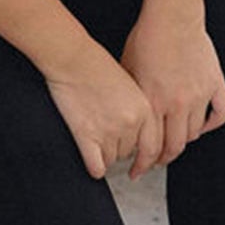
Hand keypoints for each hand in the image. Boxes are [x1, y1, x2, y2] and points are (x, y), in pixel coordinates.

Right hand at [43, 43, 162, 180]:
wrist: (73, 58)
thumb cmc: (97, 66)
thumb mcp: (130, 86)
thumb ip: (138, 110)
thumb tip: (137, 133)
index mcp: (144, 109)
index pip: (151, 148)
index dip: (145, 161)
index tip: (140, 167)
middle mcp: (130, 123)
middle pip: (128, 153)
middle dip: (118, 147)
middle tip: (107, 135)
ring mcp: (109, 131)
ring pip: (112, 160)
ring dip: (104, 153)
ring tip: (95, 135)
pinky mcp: (87, 136)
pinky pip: (96, 166)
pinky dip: (94, 167)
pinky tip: (90, 158)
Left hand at [119, 9, 224, 176]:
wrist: (172, 16)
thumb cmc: (146, 38)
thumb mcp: (127, 70)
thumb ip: (131, 98)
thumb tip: (127, 120)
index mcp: (154, 102)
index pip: (151, 146)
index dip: (143, 163)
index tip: (137, 170)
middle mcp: (177, 103)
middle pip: (175, 146)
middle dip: (162, 159)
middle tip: (156, 162)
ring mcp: (199, 95)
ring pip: (194, 134)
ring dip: (184, 141)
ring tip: (174, 142)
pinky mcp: (214, 83)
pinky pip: (220, 113)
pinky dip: (212, 123)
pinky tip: (202, 125)